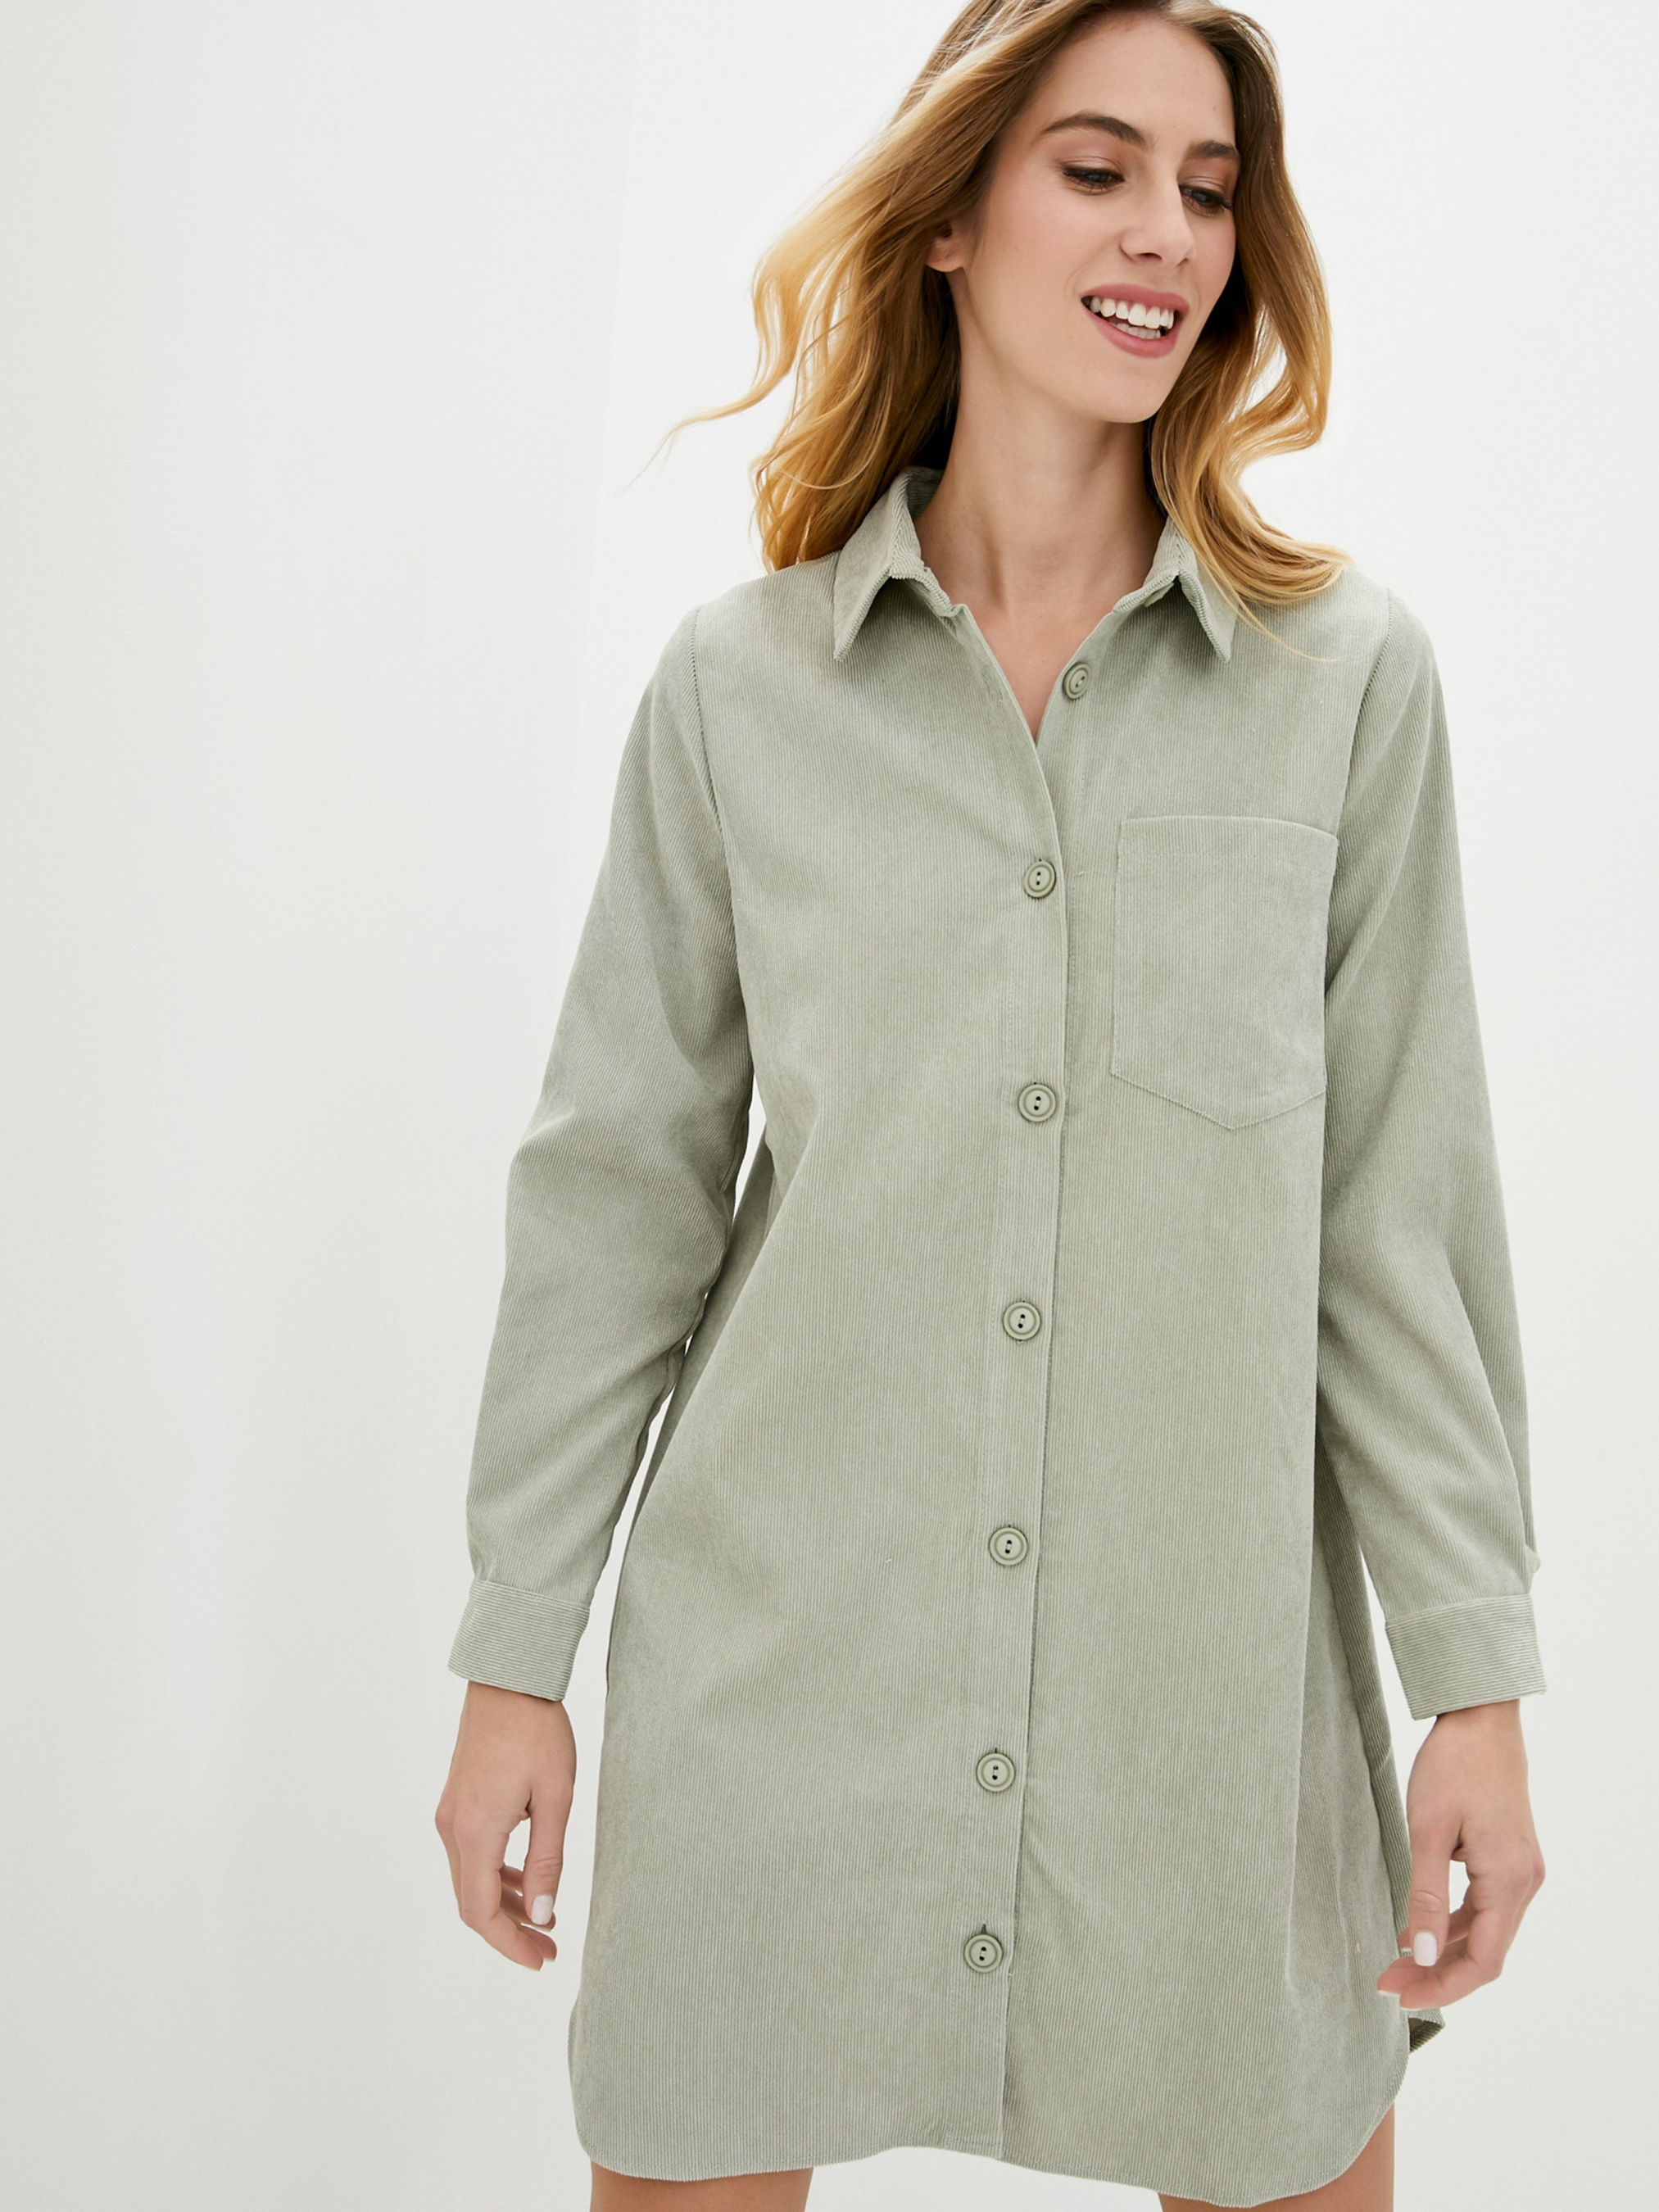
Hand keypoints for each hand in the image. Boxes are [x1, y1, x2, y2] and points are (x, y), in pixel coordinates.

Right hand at [435, 1680, 575, 1970]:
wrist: (508, 1677)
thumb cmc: (537, 1731)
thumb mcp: (556, 1797)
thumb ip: (548, 1860)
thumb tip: (543, 1916)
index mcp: (476, 1831)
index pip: (481, 1911)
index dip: (509, 1943)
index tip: (540, 1959)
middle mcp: (453, 1828)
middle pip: (472, 1902)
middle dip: (509, 1931)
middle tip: (549, 1949)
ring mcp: (451, 1814)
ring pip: (471, 1879)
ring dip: (504, 1905)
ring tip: (545, 1921)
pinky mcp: (458, 1801)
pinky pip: (472, 1854)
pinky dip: (498, 1876)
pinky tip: (529, 1881)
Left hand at [1376, 1698, 1544, 2010]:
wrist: (1482, 1717)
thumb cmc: (1454, 1765)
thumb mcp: (1428, 1831)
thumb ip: (1425, 1897)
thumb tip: (1424, 1955)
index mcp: (1511, 1880)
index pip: (1485, 1961)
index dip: (1443, 1985)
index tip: (1401, 1995)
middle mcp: (1525, 1882)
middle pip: (1487, 1952)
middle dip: (1438, 1973)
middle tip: (1389, 1981)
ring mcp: (1522, 1870)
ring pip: (1486, 1931)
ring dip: (1444, 1950)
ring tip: (1397, 1961)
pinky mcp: (1510, 1856)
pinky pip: (1485, 1906)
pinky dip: (1453, 1923)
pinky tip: (1419, 1929)